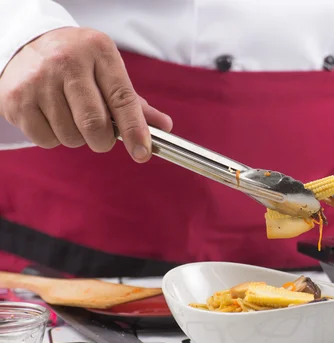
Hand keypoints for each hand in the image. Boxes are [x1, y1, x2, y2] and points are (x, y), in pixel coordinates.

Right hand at [0, 27, 172, 162]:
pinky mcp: (15, 99)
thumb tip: (164, 127)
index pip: (122, 99)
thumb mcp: (108, 71)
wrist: (25, 45)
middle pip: (94, 124)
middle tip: (101, 137)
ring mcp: (37, 80)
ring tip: (71, 116)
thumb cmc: (78, 63)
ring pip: (70, 136)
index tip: (143, 153)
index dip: (135, 130)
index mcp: (98, 51)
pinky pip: (46, 140)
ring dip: (78, 138)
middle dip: (103, 141)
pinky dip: (55, 138)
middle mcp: (66, 62)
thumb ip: (134, 102)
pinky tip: (52, 117)